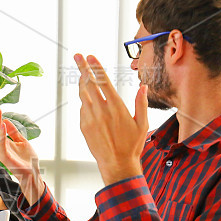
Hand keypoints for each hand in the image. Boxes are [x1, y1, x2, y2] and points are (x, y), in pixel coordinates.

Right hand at [0, 105, 43, 202]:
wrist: (32, 173)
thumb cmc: (27, 160)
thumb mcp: (22, 141)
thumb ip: (14, 132)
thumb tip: (6, 120)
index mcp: (1, 142)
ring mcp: (0, 152)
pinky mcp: (5, 157)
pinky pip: (2, 144)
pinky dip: (2, 134)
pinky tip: (3, 124)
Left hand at [74, 54, 147, 185]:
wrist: (116, 164)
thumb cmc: (132, 145)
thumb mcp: (142, 123)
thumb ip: (142, 103)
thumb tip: (143, 86)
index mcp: (116, 107)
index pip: (103, 81)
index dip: (95, 67)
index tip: (90, 57)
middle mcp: (101, 110)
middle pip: (89, 84)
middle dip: (82, 68)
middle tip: (77, 56)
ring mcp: (90, 118)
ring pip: (83, 95)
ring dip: (82, 83)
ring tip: (82, 74)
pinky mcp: (84, 126)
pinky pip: (83, 109)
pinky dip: (85, 102)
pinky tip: (90, 101)